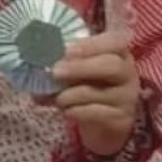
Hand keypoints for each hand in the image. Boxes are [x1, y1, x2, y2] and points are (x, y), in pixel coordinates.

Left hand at [41, 30, 139, 155]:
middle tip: (55, 72)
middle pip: (111, 66)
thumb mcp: (78, 70)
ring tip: (56, 97)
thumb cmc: (89, 85)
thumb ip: (63, 63)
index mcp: (118, 52)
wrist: (103, 120)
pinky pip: (96, 113)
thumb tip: (34, 66)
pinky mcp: (121, 118)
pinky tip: (67, 111)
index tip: (66, 49)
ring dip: (71, 94)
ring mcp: (127, 96)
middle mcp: (127, 72)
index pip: (115, 41)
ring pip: (99, 92)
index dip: (91, 45)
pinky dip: (76, 111)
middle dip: (80, 67)